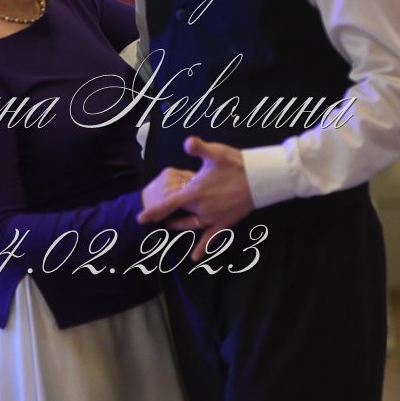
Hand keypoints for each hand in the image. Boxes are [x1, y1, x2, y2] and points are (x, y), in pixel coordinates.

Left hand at [137, 136, 253, 260]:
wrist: (259, 180)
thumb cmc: (236, 164)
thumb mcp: (216, 153)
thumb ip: (198, 147)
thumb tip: (187, 142)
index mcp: (195, 193)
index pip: (168, 204)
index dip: (153, 211)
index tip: (140, 218)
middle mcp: (201, 209)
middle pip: (177, 216)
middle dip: (165, 217)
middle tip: (154, 218)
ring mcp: (212, 218)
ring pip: (190, 226)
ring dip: (179, 227)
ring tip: (169, 226)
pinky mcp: (224, 223)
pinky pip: (210, 239)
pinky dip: (202, 248)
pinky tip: (195, 258)